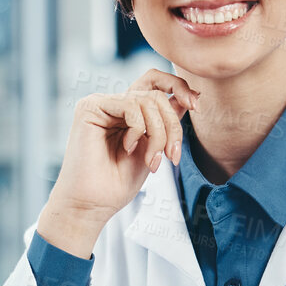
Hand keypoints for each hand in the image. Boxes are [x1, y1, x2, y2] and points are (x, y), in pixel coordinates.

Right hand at [37, 70, 200, 257]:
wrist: (94, 204)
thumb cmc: (119, 183)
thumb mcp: (153, 149)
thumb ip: (166, 123)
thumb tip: (189, 97)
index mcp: (128, 112)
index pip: (155, 82)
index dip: (179, 86)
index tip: (196, 106)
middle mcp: (114, 104)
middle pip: (157, 95)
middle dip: (172, 126)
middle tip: (172, 156)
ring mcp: (101, 104)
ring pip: (147, 101)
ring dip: (158, 134)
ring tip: (151, 161)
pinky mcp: (90, 107)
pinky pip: (130, 105)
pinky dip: (138, 130)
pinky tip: (127, 149)